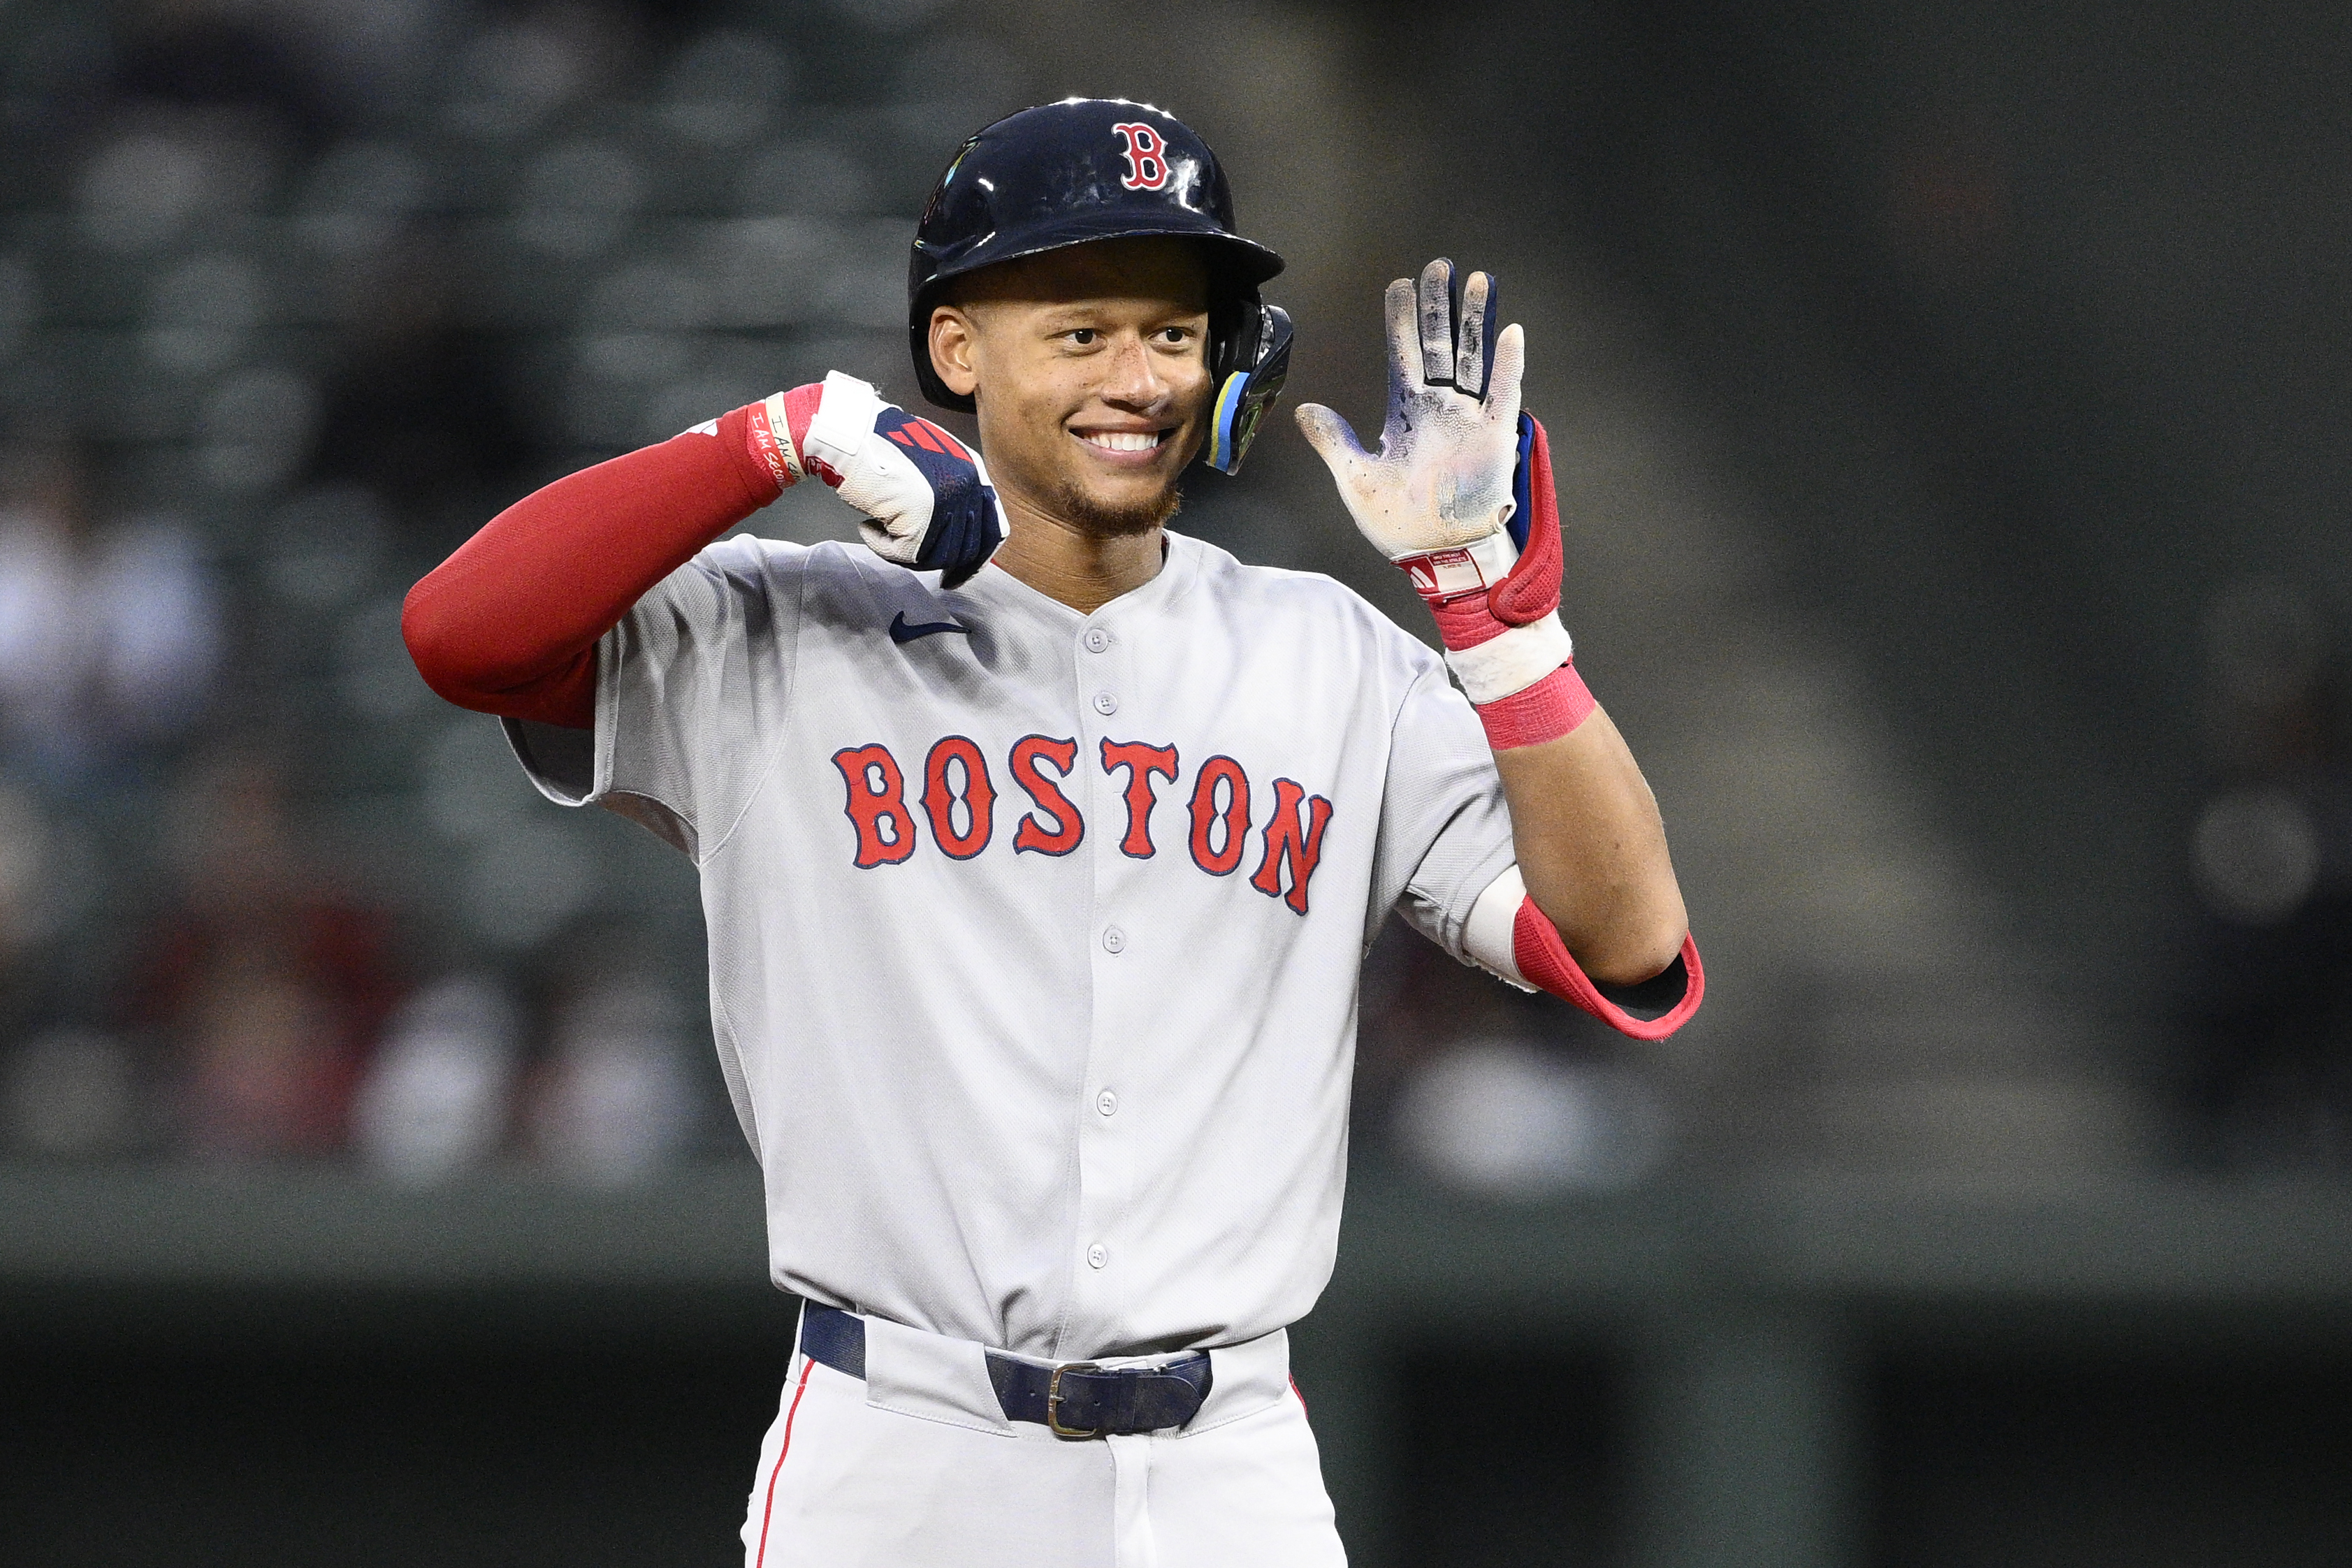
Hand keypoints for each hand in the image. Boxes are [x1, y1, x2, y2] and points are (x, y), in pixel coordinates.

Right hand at [784, 371, 1005, 589]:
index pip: (993, 531)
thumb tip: (952, 536)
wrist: (849, 433)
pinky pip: (905, 556)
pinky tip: (867, 527)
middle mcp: (966, 488)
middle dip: (934, 559)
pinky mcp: (920, 522)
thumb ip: (949, 493)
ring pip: (936, 557)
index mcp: (973, 471)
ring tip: (880, 529)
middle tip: (906, 552)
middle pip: (963, 550)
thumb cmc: (878, 442)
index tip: (956, 577)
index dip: (974, 561)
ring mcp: (946, 505)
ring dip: (904, 551)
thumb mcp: (931, 461)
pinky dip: (881, 547)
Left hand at [1294, 259, 1523, 564]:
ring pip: (1473, 358)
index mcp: (1406, 412)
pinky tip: (1510, 332)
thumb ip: (1333, 441)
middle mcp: (1439, 408)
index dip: (1401, 319)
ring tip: (1476, 281)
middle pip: (1439, 344)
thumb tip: (1304, 409)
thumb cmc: (1398, 521)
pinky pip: (1504, 395)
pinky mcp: (1495, 438)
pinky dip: (1508, 365)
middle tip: (1438, 266)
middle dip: (1437, 306)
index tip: (1400, 283)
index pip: (1403, 354)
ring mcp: (1469, 419)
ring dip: (1474, 321)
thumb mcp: (1355, 478)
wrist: (1436, 555)